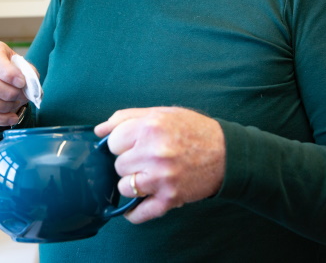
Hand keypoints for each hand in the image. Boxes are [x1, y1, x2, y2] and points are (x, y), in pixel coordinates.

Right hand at [0, 41, 30, 125]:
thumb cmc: (11, 72)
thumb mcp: (22, 68)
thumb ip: (28, 74)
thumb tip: (29, 86)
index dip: (8, 72)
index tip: (22, 83)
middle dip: (6, 92)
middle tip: (19, 97)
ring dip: (2, 106)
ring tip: (15, 106)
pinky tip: (11, 118)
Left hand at [95, 107, 225, 223]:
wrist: (227, 153)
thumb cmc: (192, 130)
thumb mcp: (161, 113)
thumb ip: (126, 117)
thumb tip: (99, 130)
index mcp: (150, 128)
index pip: (113, 142)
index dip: (120, 143)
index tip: (131, 144)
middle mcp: (155, 152)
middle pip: (118, 165)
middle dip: (128, 163)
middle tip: (144, 159)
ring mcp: (162, 178)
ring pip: (125, 187)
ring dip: (132, 184)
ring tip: (147, 176)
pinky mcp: (170, 198)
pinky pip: (139, 212)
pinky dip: (134, 212)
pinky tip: (136, 205)